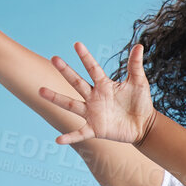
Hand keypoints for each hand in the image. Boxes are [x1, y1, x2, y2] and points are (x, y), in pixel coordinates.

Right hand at [42, 42, 157, 146]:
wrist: (144, 125)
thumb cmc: (140, 102)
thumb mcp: (139, 83)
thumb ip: (135, 65)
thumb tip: (139, 45)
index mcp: (104, 85)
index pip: (93, 68)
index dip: (86, 57)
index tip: (77, 44)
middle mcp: (94, 97)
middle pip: (77, 82)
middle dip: (66, 71)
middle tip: (53, 58)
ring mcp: (92, 113)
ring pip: (71, 105)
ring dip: (56, 98)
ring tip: (41, 91)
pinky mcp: (95, 129)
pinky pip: (80, 133)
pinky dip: (70, 137)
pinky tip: (58, 140)